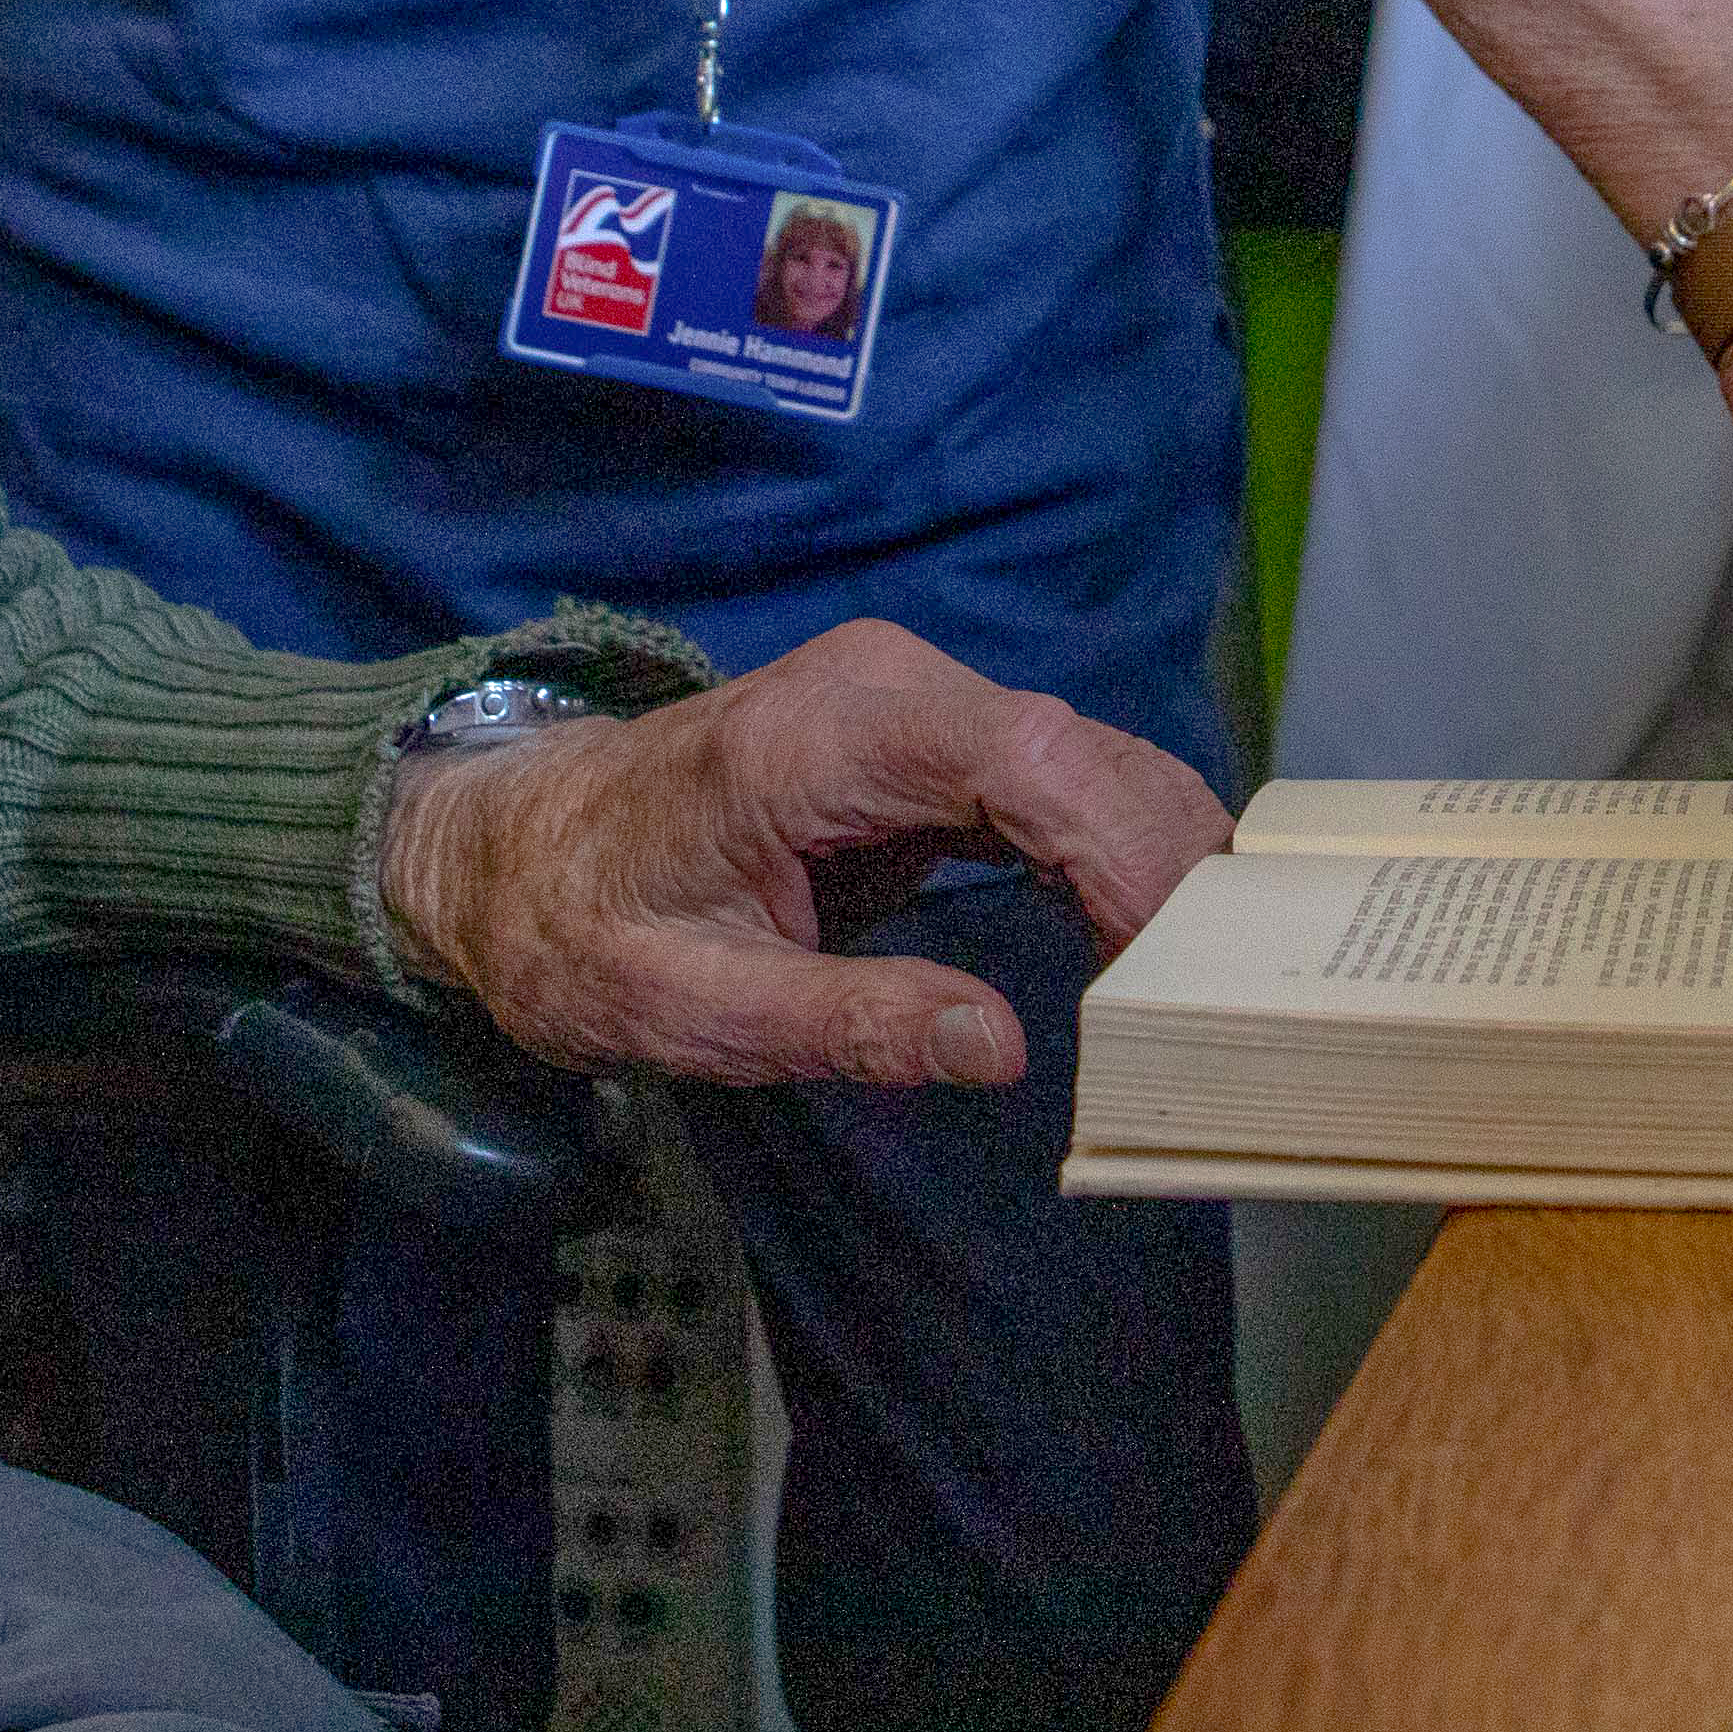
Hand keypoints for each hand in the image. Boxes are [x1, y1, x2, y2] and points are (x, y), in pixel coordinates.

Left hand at [373, 620, 1228, 1087]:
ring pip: (1096, 768)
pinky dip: (1119, 860)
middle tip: (1222, 1015)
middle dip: (1173, 876)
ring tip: (1201, 997)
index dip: (1127, 857)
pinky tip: (1147, 950)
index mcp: (831, 732)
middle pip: (1091, 758)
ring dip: (1161, 871)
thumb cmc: (580, 927)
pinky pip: (1062, 787)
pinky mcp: (936, 744)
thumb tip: (998, 1045)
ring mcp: (919, 705)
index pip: (1032, 762)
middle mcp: (895, 686)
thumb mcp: (688, 1011)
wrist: (510, 851)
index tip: (1179, 973)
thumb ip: (846, 1024)